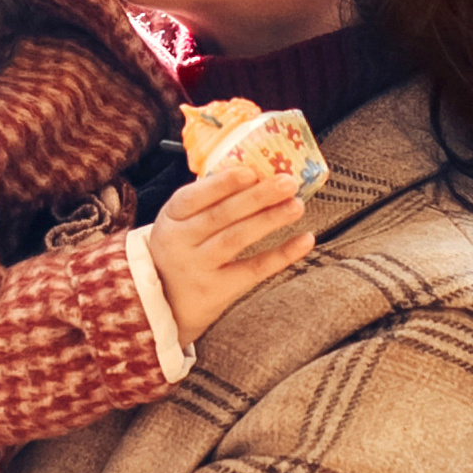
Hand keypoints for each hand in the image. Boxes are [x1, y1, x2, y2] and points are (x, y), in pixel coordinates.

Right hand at [147, 150, 313, 344]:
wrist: (167, 301)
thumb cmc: (184, 248)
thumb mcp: (182, 221)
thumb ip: (210, 199)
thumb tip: (259, 172)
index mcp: (171, 218)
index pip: (193, 197)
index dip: (222, 184)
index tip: (251, 171)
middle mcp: (180, 243)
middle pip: (220, 216)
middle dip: (257, 197)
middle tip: (288, 182)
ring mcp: (198, 268)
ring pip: (236, 239)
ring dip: (269, 220)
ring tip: (297, 205)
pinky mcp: (217, 291)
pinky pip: (254, 270)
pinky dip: (281, 255)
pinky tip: (305, 239)